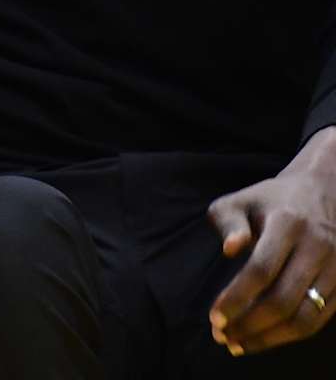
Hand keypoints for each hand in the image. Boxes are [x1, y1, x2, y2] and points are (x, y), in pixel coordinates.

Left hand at [207, 128, 335, 354]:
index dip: (237, 297)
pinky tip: (264, 338)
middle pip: (284, 299)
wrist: (323, 192)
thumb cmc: (271, 200)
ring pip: (305, 316)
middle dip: (250, 324)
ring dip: (270, 337)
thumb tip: (229, 250)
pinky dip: (290, 335)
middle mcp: (318, 247)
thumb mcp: (241, 199)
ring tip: (239, 344)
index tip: (214, 317)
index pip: (261, 270)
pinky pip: (319, 319)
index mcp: (288, 224)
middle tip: (222, 337)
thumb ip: (228, 221)